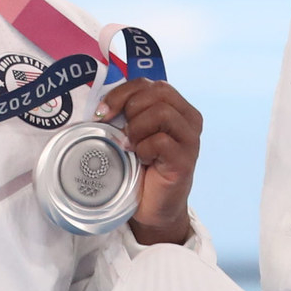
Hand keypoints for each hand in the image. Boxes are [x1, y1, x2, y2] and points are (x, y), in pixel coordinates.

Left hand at [97, 78, 201, 246]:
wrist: (152, 206)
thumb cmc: (140, 167)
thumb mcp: (131, 133)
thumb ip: (126, 114)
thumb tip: (100, 106)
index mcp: (176, 106)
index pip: (148, 83)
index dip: (121, 93)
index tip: (102, 113)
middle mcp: (188, 118)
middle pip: (157, 92)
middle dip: (130, 109)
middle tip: (121, 133)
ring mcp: (190, 139)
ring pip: (161, 113)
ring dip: (137, 129)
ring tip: (131, 146)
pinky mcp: (185, 160)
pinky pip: (161, 141)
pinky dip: (144, 148)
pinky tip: (141, 159)